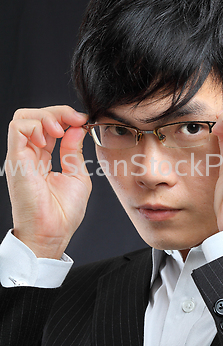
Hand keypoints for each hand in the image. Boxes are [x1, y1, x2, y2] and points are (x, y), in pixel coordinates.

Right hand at [5, 106, 91, 258]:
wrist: (52, 234)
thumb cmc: (63, 213)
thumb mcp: (76, 175)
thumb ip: (73, 151)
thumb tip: (76, 128)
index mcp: (42, 158)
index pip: (48, 126)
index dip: (65, 117)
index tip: (83, 121)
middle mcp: (29, 155)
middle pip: (35, 117)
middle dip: (58, 111)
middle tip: (76, 119)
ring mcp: (21, 156)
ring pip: (24, 117)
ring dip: (46, 115)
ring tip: (62, 129)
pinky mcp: (16, 159)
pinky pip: (17, 128)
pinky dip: (36, 124)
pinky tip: (52, 137)